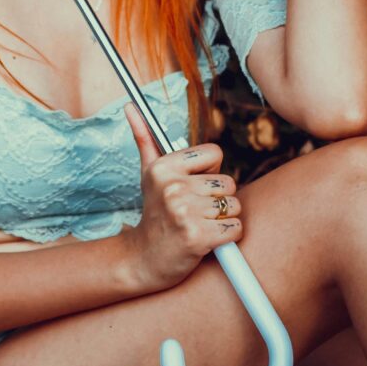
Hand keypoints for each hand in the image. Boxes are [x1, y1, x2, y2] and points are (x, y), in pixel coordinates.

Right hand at [120, 101, 242, 293]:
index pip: (215, 153)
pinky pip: (235, 229)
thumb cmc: (154, 212)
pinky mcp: (197, 237)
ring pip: (235, 206)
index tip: (195, 185)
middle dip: (219, 199)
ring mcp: (184, 211)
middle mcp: (172, 186)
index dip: (211, 171)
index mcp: (164, 166)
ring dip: (225, 219)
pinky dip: (228, 238)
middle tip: (196, 210)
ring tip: (201, 224)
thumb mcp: (148, 173)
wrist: (145, 259)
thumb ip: (145, 138)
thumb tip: (130, 106)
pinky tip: (207, 240)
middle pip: (228, 182)